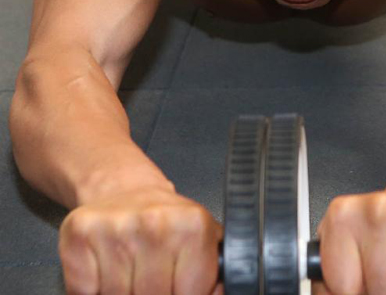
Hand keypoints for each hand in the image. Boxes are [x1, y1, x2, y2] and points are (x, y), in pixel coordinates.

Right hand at [59, 184, 222, 294]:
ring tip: (129, 273)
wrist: (124, 189)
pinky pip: (85, 293)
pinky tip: (105, 270)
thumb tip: (217, 294)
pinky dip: (92, 291)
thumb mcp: (201, 240)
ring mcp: (115, 227)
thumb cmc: (164, 223)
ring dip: (122, 294)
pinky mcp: (80, 234)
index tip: (178, 288)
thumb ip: (213, 274)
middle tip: (151, 279)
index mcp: (192, 226)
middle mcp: (155, 222)